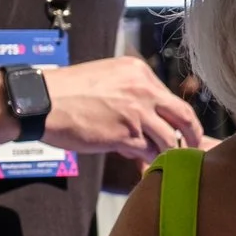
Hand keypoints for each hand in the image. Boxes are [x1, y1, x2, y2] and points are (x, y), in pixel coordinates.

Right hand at [38, 57, 206, 159]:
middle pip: (184, 116)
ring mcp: (136, 113)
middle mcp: (143, 90)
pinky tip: (139, 163)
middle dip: (193, 135)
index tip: (181, 129)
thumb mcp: (107, 78)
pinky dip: (146, 160)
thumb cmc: (67, 91)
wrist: (40, 102)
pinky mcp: (125, 135)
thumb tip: (150, 119)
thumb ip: (132, 94)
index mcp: (139, 72)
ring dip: (167, 153)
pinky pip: (148, 153)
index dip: (176, 117)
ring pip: (168, 139)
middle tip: (195, 147)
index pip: (171, 98)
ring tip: (160, 160)